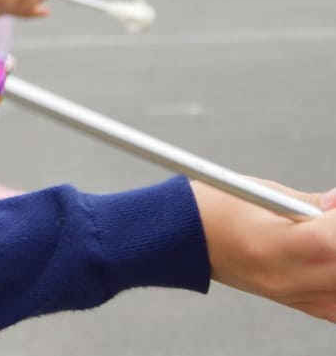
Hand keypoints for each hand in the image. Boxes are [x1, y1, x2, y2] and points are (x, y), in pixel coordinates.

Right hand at [194, 180, 335, 321]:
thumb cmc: (212, 208)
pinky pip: (334, 306)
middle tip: (331, 217)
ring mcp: (287, 293)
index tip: (335, 204)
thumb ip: (309, 202)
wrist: (178, 239)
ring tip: (325, 240)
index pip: (331, 239)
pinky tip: (329, 265)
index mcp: (270, 244)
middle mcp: (282, 277)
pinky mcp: (289, 301)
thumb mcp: (260, 192)